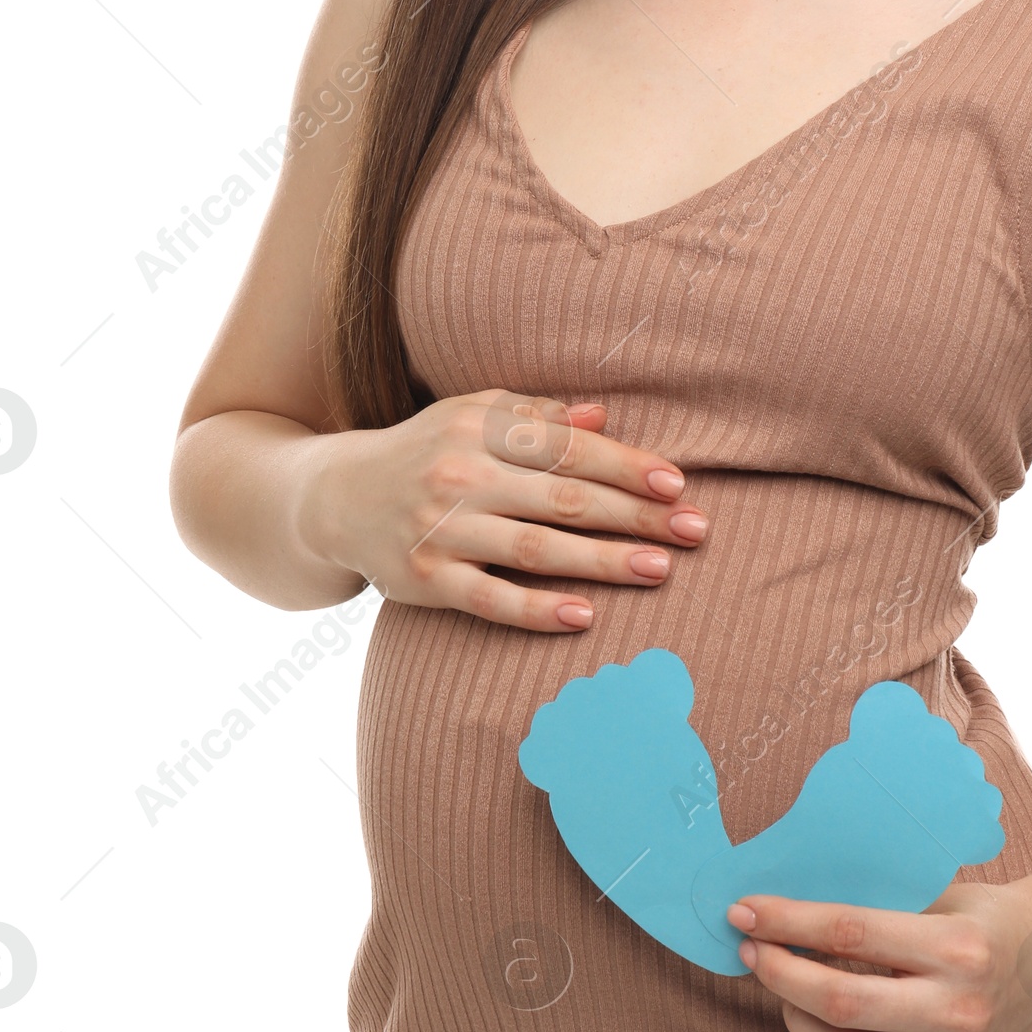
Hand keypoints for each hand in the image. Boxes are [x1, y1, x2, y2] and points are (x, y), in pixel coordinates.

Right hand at [296, 390, 708, 630]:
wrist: (338, 497)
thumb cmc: (429, 449)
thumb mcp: (475, 416)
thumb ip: (537, 416)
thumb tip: (603, 416)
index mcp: (481, 428)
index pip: (569, 448)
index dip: (627, 465)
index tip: (677, 484)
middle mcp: (461, 475)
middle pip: (565, 499)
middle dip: (635, 515)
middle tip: (694, 531)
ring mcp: (442, 530)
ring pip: (535, 549)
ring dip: (603, 561)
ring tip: (659, 569)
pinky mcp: (424, 582)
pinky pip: (491, 599)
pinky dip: (538, 610)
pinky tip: (586, 615)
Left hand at [726, 878, 1031, 1031]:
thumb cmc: (980, 919)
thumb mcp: (936, 895)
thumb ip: (871, 908)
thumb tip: (782, 912)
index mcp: (957, 947)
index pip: (849, 932)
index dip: (787, 922)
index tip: (744, 912)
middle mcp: (960, 1010)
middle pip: (841, 1003)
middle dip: (780, 975)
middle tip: (752, 953)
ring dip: (796, 1023)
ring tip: (784, 992)